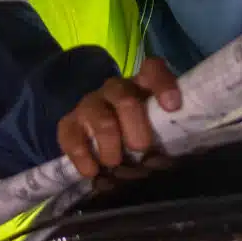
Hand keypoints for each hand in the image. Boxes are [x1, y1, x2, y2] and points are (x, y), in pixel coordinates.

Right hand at [56, 58, 180, 184]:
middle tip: (141, 149)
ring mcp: (89, 105)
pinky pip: (70, 136)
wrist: (102, 144)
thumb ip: (166, 134)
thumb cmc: (139, 135)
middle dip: (136, 127)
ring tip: (116, 163)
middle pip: (125, 98)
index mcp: (141, 85)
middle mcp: (114, 89)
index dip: (163, 84)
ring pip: (101, 119)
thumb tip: (169, 161)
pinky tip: (92, 171)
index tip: (172, 106)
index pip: (152, 69)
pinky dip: (82, 156)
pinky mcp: (69, 124)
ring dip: (110, 146)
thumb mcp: (157, 129)